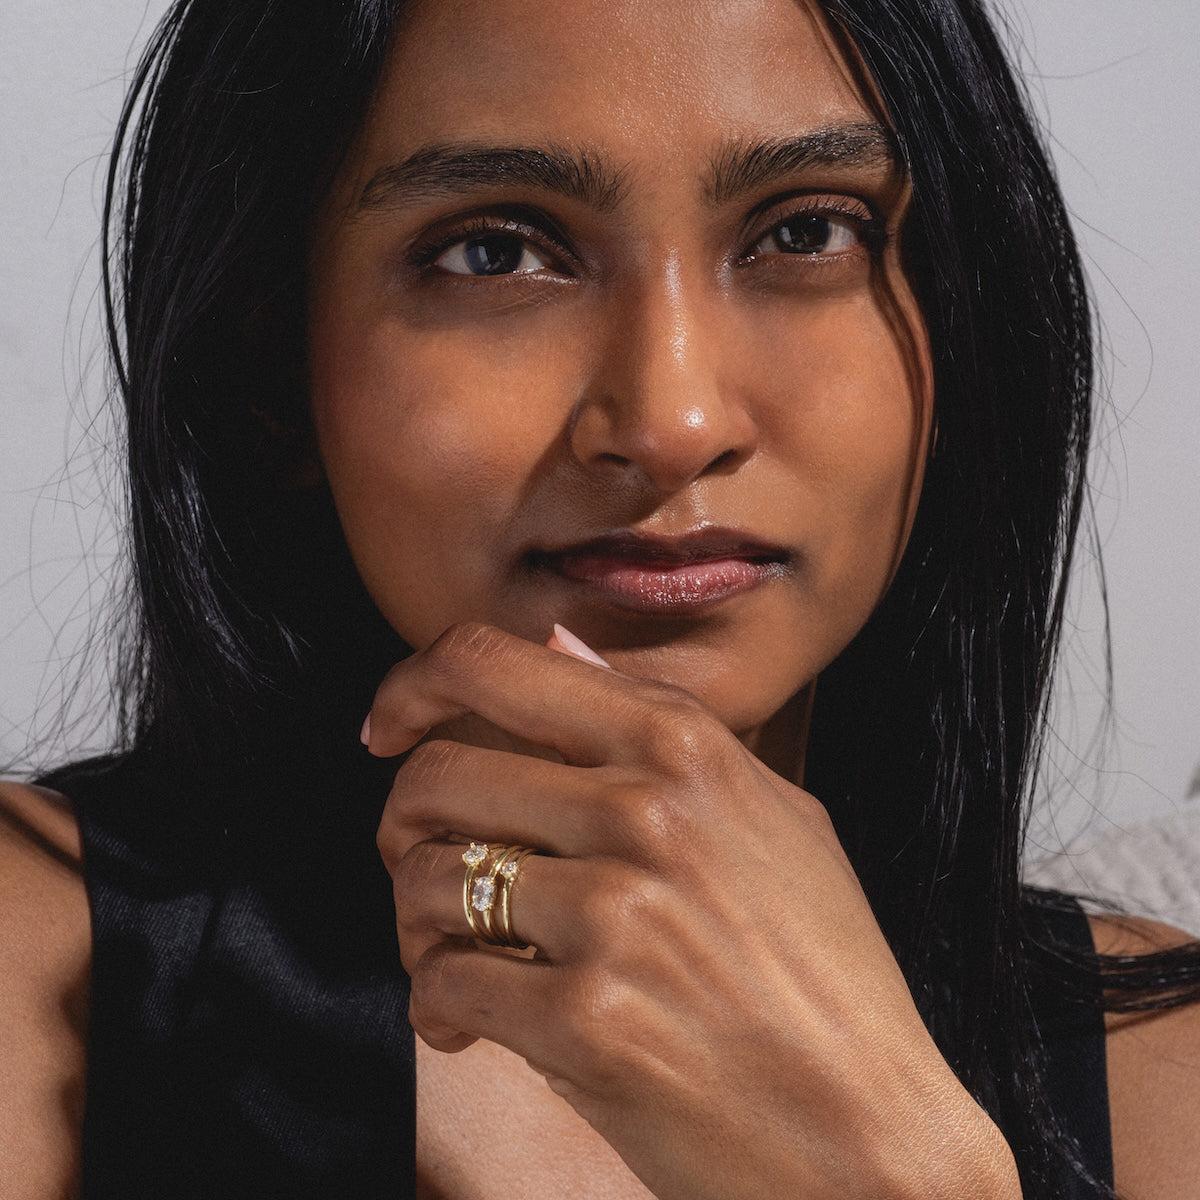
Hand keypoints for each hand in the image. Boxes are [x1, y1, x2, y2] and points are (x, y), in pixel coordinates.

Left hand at [370, 623, 1018, 1199]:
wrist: (871, 1134)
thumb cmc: (825, 975)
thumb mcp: (773, 816)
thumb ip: (660, 723)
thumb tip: (559, 646)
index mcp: (682, 745)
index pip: (493, 663)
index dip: (412, 683)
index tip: (385, 726)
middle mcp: (645, 810)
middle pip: (435, 773)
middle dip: (401, 824)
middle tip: (418, 865)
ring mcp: (614, 913)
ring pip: (420, 878)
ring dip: (412, 923)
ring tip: (450, 955)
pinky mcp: (584, 1019)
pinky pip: (441, 984)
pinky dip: (435, 1006)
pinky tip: (470, 1024)